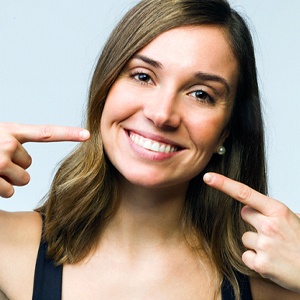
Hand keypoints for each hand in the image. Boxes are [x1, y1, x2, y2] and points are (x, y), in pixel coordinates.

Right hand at [0, 123, 89, 197]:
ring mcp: (1, 160)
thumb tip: (26, 158)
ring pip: (23, 180)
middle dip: (14, 167)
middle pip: (29, 163)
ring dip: (8, 180)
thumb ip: (12, 141)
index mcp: (11, 130)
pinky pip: (10, 192)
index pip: (46, 132)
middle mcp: (9, 143)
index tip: (87, 135)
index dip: (69, 134)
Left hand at [203, 172, 299, 292]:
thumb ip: (271, 212)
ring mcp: (265, 245)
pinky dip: (256, 260)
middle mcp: (269, 225)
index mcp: (278, 211)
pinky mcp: (261, 264)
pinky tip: (272, 262)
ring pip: (245, 237)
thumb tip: (250, 207)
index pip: (244, 193)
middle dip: (253, 220)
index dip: (224, 184)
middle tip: (272, 231)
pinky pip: (246, 256)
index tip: (208, 177)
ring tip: (276, 250)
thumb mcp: (293, 220)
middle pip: (244, 214)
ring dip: (256, 244)